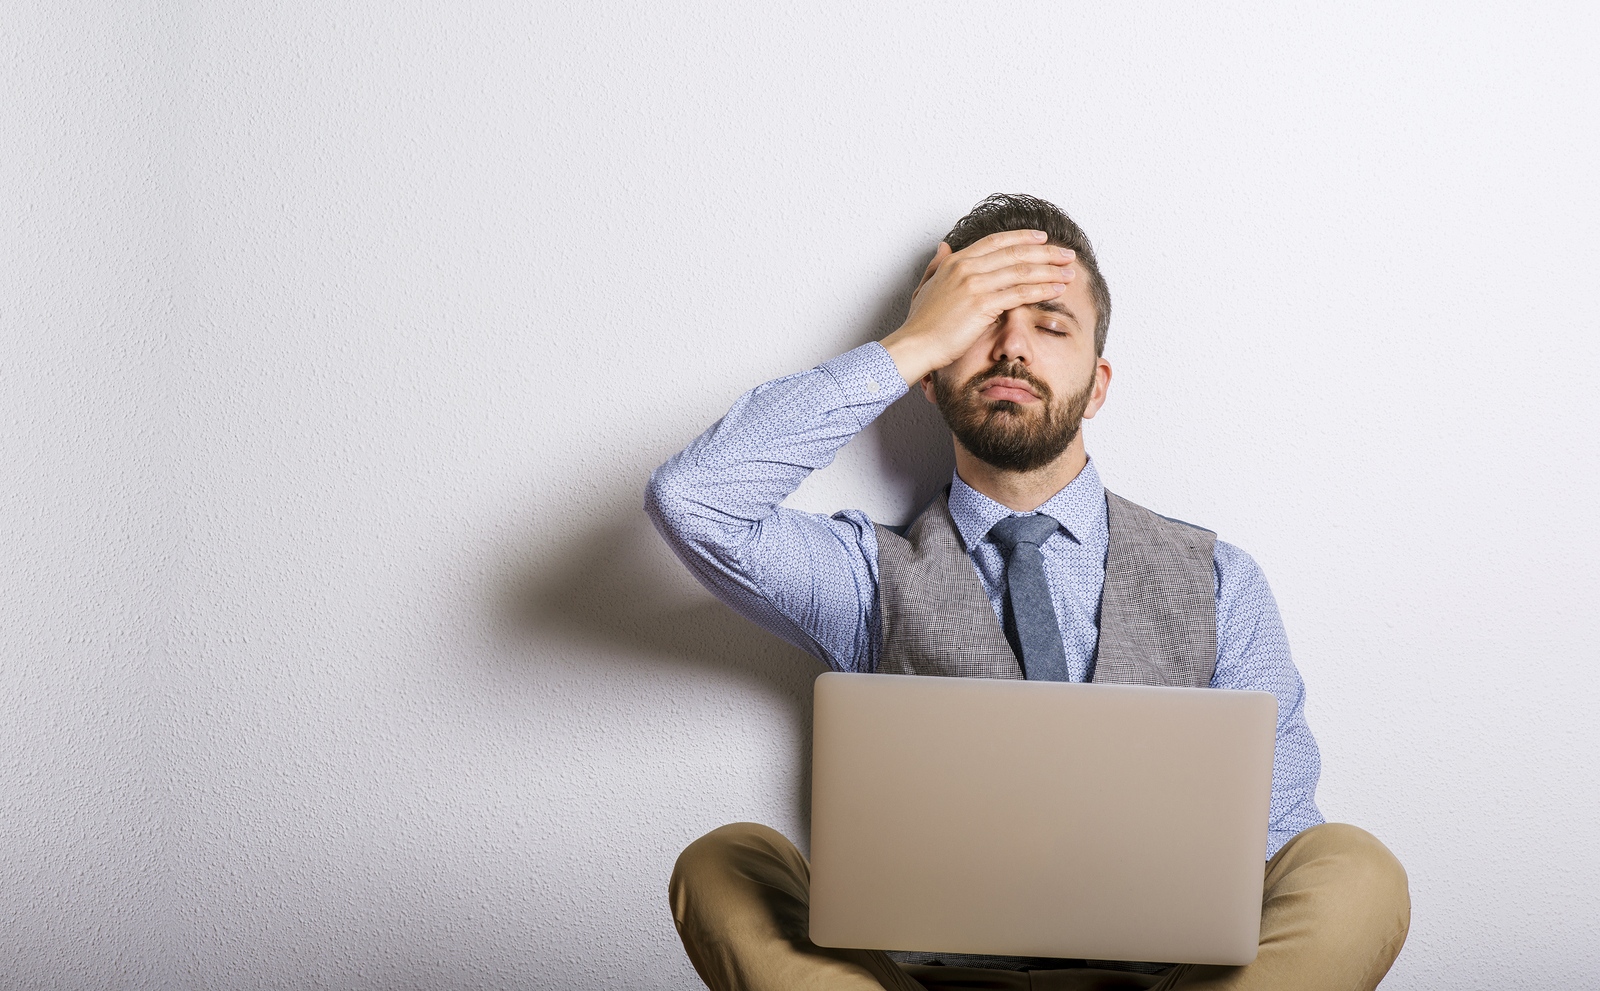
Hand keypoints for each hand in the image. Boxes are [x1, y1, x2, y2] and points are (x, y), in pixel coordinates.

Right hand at [879, 230, 1075, 384]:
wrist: (916, 344)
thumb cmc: (921, 323)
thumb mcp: (926, 286)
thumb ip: (937, 264)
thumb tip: (944, 246)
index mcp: (955, 261)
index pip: (996, 242)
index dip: (1022, 238)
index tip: (1043, 238)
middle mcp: (966, 267)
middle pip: (1015, 253)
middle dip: (1046, 252)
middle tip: (1067, 254)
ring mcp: (974, 284)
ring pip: (1021, 271)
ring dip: (1050, 270)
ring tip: (1069, 271)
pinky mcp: (982, 304)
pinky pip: (1019, 292)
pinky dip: (1042, 289)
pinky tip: (1057, 289)